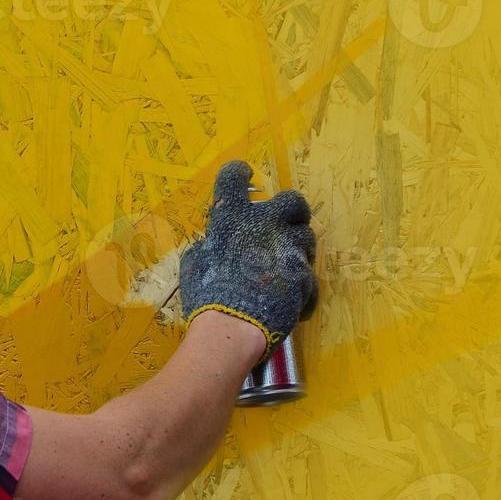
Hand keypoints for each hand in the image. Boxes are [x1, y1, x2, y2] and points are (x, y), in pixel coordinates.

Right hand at [179, 160, 317, 353]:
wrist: (233, 326)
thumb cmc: (206, 294)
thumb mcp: (193, 264)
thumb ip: (207, 246)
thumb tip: (211, 243)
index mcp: (232, 218)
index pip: (233, 179)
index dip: (237, 173)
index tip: (242, 173)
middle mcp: (266, 224)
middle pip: (292, 201)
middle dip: (292, 209)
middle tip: (284, 222)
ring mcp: (290, 248)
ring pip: (306, 238)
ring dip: (296, 249)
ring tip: (283, 268)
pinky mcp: (305, 273)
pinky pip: (307, 277)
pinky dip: (298, 287)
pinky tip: (288, 300)